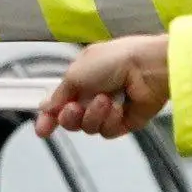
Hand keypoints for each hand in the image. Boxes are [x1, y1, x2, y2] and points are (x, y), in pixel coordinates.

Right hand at [40, 37, 171, 138]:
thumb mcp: (76, 72)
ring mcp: (110, 109)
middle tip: (74, 108)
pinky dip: (110, 120)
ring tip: (105, 100)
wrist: (148, 68)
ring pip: (88, 127)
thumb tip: (46, 106)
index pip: (61, 102)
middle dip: (70, 117)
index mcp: (83, 77)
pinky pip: (107, 131)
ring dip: (93, 115)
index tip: (42, 128)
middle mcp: (95, 93)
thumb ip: (59, 93)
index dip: (50, 116)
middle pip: (72, 120)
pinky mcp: (125, 122)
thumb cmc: (116, 60)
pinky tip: (119, 107)